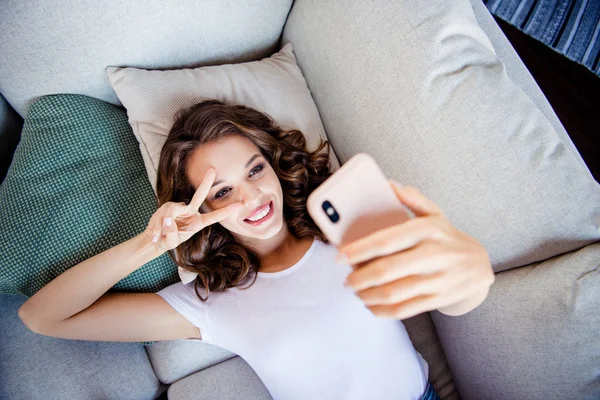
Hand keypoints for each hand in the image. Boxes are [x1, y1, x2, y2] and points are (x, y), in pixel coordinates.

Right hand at [143, 168, 242, 251]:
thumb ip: (171, 234)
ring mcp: (178, 207)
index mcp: (197, 222)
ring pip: (170, 211)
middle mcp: (190, 211)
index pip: (213, 217)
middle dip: (205, 183)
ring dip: (162, 226)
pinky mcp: (166, 206)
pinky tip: (154, 236)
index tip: (240, 204)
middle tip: (212, 170)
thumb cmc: (167, 241)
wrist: (155, 240)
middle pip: (199, 196)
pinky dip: (155, 227)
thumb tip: (169, 220)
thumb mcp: (170, 242)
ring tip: (157, 237)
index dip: (226, 211)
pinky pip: (161, 215)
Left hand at [337, 181, 494, 318]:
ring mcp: (438, 279)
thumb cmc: (448, 238)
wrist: (480, 267)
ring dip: (368, 295)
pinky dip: (382, 311)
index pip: (387, 240)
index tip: (340, 255)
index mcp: (428, 230)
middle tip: (346, 279)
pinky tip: (371, 305)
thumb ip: (412, 198)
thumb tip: (388, 185)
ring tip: (357, 291)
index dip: (359, 250)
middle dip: (359, 277)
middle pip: (387, 270)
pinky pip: (405, 310)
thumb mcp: (436, 214)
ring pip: (393, 293)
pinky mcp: (439, 299)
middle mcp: (434, 255)